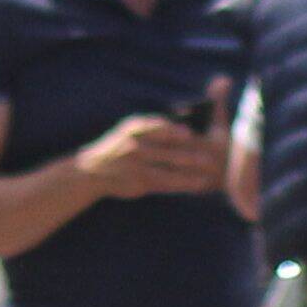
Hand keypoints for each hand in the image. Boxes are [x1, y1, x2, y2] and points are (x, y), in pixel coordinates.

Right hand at [73, 113, 225, 199]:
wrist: (93, 169)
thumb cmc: (121, 146)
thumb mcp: (131, 131)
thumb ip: (156, 127)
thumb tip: (189, 123)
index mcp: (134, 129)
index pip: (155, 127)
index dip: (172, 131)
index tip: (189, 133)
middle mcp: (134, 146)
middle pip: (167, 150)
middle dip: (191, 154)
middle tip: (213, 156)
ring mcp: (136, 166)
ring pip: (169, 169)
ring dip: (191, 171)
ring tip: (211, 172)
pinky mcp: (139, 182)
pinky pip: (166, 183)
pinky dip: (184, 184)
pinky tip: (199, 184)